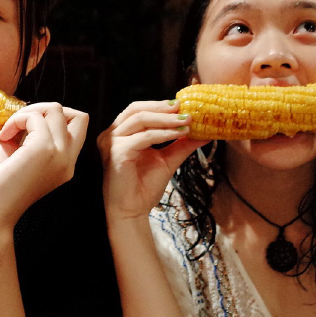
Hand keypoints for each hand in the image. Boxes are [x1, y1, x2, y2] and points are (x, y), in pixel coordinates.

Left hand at [0, 102, 87, 229]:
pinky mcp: (45, 150)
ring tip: (8, 131)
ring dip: (28, 113)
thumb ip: (30, 133)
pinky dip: (16, 119)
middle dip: (45, 110)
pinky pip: (35, 117)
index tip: (25, 129)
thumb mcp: (18, 153)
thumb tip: (31, 111)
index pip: (78, 127)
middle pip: (78, 116)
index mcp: (64, 164)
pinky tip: (3, 137)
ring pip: (56, 110)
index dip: (53, 118)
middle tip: (18, 125)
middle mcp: (68, 161)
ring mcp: (60, 156)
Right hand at [97, 100, 207, 221]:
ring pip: (140, 120)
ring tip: (187, 121)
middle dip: (163, 108)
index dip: (160, 105)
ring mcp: (112, 142)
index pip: (139, 110)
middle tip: (186, 109)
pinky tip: (179, 134)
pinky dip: (163, 133)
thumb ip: (181, 145)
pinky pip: (143, 137)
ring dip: (166, 119)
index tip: (184, 105)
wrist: (132, 211)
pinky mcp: (117, 152)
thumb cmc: (143, 187)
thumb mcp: (167, 160)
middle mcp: (112, 134)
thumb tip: (203, 133)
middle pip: (137, 109)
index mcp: (120, 132)